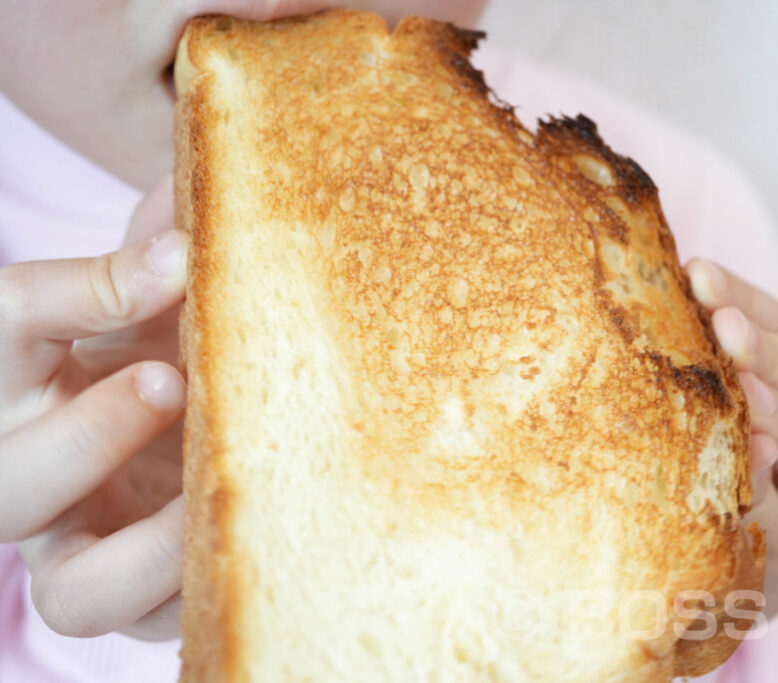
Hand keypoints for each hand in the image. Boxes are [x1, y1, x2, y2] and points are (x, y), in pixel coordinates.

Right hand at [0, 176, 187, 639]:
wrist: (191, 402)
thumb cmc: (165, 336)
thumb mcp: (160, 289)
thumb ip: (157, 248)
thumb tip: (197, 201)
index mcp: (25, 379)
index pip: (14, 323)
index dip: (80, 296)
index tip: (177, 261)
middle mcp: (37, 473)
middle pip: (8, 487)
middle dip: (85, 438)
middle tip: (168, 382)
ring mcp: (90, 548)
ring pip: (75, 594)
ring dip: (148, 552)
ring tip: (222, 491)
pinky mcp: (149, 597)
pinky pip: (159, 621)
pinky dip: (205, 586)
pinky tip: (272, 540)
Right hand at [684, 258, 777, 619]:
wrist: (675, 553)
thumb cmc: (706, 571)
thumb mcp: (732, 567)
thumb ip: (751, 515)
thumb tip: (754, 447)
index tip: (748, 423)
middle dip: (774, 360)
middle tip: (727, 336)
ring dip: (747, 306)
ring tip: (699, 282)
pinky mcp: (744, 358)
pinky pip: (754, 313)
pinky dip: (723, 293)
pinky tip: (687, 274)